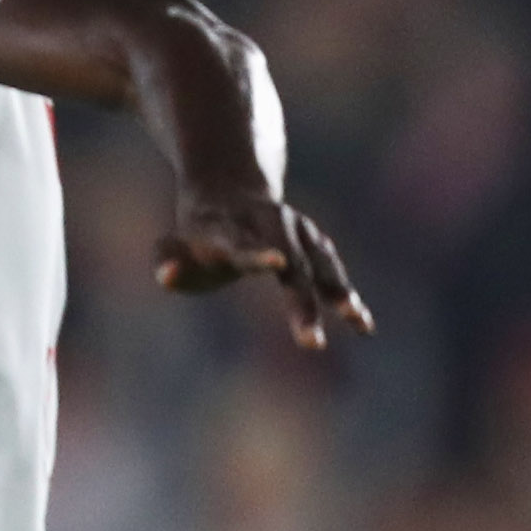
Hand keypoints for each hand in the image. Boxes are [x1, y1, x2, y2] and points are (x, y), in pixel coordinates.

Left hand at [156, 186, 372, 351]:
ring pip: (319, 263)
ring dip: (337, 292)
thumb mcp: (172, 246)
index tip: (277, 263)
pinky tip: (363, 324)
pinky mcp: (314, 243)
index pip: (241, 242)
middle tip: (311, 341)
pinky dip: (345, 294)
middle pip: (291, 262)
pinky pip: (332, 270)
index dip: (257, 252)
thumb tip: (166, 276)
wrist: (230, 189)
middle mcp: (269, 224)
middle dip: (303, 300)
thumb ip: (167, 260)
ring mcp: (296, 231)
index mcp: (229, 226)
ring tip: (356, 321)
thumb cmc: (197, 235)